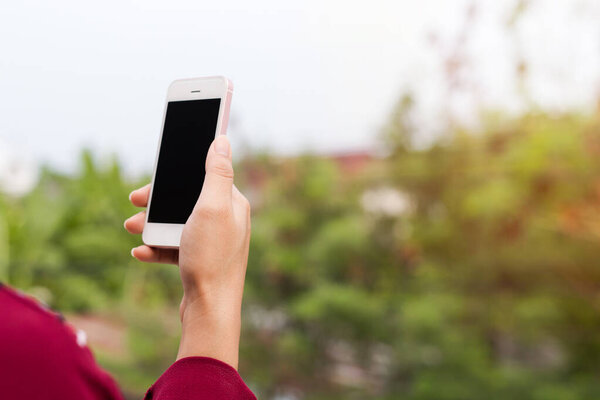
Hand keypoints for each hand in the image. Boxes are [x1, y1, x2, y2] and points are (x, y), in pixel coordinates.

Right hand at [124, 135, 250, 368]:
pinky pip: (175, 247)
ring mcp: (214, 242)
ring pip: (177, 223)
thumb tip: (222, 139)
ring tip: (131, 227)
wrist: (209, 311)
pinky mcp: (201, 261)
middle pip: (187, 199)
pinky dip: (157, 247)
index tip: (157, 172)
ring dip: (152, 223)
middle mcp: (226, 220)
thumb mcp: (211, 208)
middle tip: (135, 201)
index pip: (205, 175)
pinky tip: (140, 252)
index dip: (179, 172)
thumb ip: (216, 172)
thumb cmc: (210, 257)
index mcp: (232, 203)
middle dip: (158, 201)